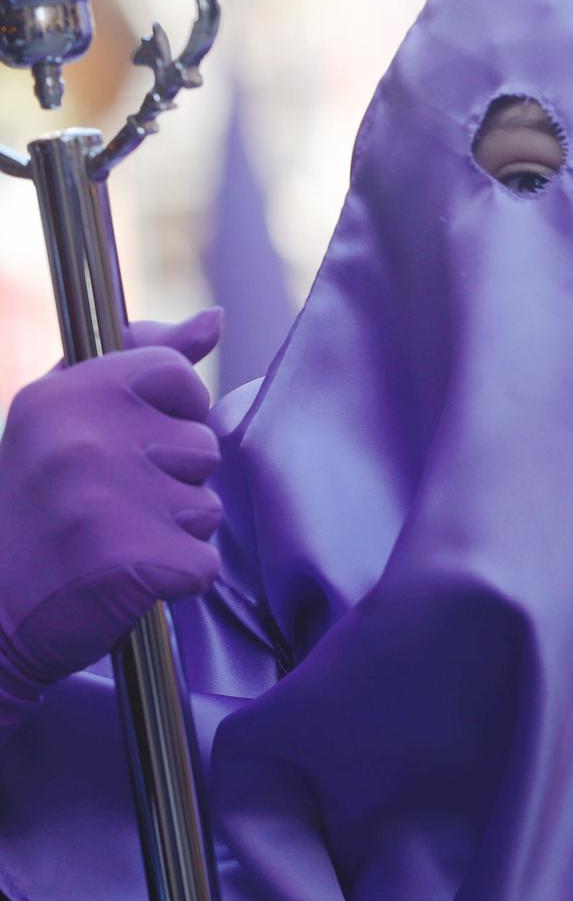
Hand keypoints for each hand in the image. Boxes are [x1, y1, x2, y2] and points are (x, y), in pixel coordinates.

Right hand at [0, 310, 224, 724]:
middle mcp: (85, 441)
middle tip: (107, 505)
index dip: (171, 410)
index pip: (176, 373)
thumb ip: (141, 361)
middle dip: (173, 479)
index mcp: (66, 395)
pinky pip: (203, 563)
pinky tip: (122, 580)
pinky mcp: (136, 562)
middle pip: (203, 445)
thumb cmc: (33, 510)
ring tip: (112, 541)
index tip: (132, 440)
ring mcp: (109, 501)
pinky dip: (175, 579)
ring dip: (174, 531)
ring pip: (207, 508)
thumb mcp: (64, 417)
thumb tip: (212, 319)